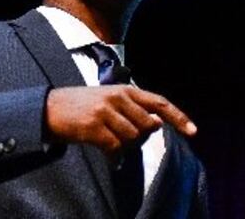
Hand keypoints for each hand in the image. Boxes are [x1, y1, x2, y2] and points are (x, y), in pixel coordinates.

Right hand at [45, 85, 196, 155]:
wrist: (50, 109)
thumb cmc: (83, 106)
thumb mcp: (109, 99)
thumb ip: (133, 109)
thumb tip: (156, 124)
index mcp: (125, 90)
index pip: (159, 102)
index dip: (178, 117)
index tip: (193, 131)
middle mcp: (118, 97)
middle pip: (148, 127)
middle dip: (139, 138)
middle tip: (121, 137)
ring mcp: (105, 111)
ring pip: (132, 139)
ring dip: (124, 147)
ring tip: (108, 141)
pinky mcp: (94, 127)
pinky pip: (115, 148)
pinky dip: (113, 155)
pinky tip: (105, 152)